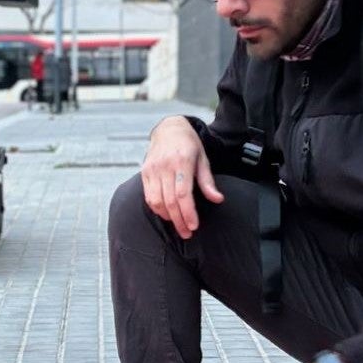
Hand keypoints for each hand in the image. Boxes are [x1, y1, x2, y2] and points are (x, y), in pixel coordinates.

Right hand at [140, 117, 223, 238]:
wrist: (169, 129)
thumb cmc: (190, 146)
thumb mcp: (203, 159)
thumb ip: (207, 181)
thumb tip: (218, 199)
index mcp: (182, 161)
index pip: (183, 193)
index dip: (188, 212)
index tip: (194, 226)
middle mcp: (164, 166)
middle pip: (170, 201)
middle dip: (179, 221)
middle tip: (188, 233)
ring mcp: (152, 169)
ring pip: (157, 201)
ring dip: (168, 217)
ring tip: (179, 226)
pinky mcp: (144, 173)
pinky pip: (149, 197)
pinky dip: (157, 209)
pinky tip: (167, 215)